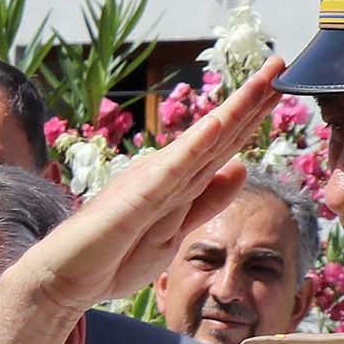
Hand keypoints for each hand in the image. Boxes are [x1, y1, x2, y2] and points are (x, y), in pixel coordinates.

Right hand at [13, 59, 285, 312]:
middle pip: (218, 133)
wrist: (61, 280)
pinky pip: (173, 171)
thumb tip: (242, 166)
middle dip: (252, 99)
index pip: (222, 145)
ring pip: (204, 142)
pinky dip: (197, 146)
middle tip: (282, 62)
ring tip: (266, 77)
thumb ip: (206, 200)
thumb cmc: (110, 259)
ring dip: (237, 108)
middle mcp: (165, 171)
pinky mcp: (136, 199)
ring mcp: (151, 181)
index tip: (280, 86)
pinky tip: (220, 123)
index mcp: (175, 180)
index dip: (253, 115)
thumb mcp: (173, 232)